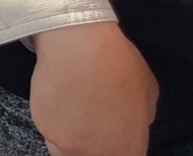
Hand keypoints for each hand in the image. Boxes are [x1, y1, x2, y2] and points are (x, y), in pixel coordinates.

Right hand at [31, 22, 157, 155]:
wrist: (80, 48)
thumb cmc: (116, 63)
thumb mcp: (148, 92)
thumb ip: (141, 118)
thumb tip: (134, 122)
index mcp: (130, 148)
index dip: (114, 147)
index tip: (108, 135)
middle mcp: (100, 153)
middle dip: (91, 143)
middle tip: (89, 120)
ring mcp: (70, 145)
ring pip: (66, 150)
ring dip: (69, 135)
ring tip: (74, 106)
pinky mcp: (45, 129)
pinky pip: (49, 131)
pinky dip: (53, 118)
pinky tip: (60, 96)